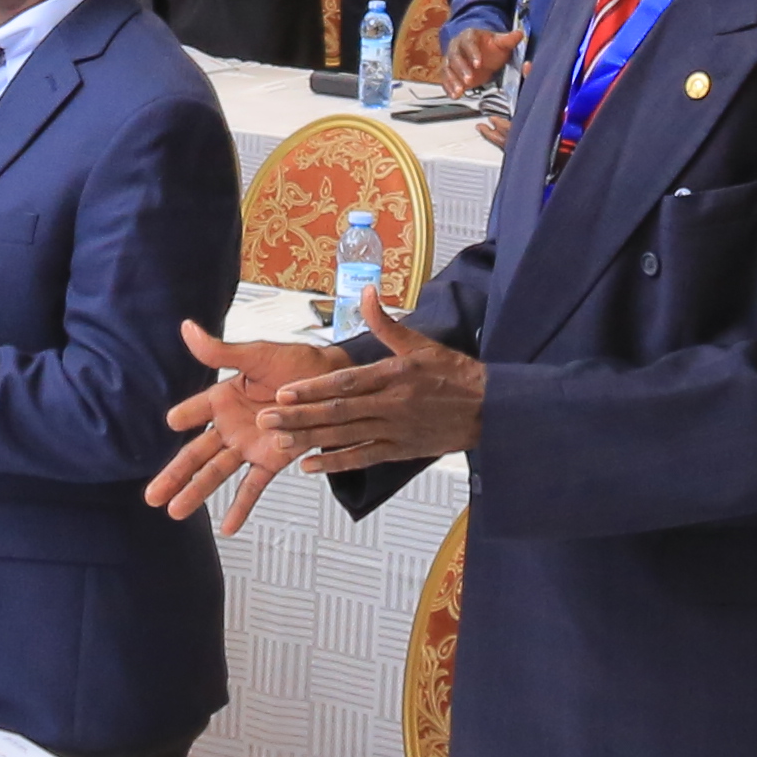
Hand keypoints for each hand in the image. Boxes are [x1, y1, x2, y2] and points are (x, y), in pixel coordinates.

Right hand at [147, 324, 349, 531]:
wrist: (336, 383)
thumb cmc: (297, 363)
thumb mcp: (257, 355)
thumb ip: (220, 352)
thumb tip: (186, 328)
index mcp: (225, 398)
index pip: (195, 410)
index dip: (185, 415)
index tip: (172, 421)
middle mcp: (232, 425)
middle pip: (196, 453)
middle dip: (174, 475)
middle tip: (150, 496)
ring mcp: (250, 445)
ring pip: (217, 472)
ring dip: (196, 493)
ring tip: (174, 512)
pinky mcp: (272, 459)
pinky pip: (254, 486)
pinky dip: (241, 507)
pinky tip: (227, 527)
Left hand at [261, 312, 482, 475]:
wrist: (491, 409)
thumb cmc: (455, 374)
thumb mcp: (421, 343)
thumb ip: (386, 322)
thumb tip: (366, 290)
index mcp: (394, 373)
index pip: (346, 382)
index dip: (313, 388)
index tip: (284, 391)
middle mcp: (391, 403)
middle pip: (338, 412)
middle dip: (299, 416)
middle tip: (266, 420)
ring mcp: (395, 429)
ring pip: (345, 436)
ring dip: (309, 439)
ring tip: (278, 441)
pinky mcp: (400, 449)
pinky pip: (363, 457)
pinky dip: (335, 463)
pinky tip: (309, 466)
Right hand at [446, 21, 520, 89]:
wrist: (481, 53)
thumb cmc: (490, 47)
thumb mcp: (500, 43)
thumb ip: (509, 40)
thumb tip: (520, 33)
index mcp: (468, 37)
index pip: (468, 43)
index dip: (472, 53)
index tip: (479, 64)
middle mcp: (456, 47)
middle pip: (455, 57)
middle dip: (461, 69)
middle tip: (469, 79)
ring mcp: (451, 60)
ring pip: (448, 69)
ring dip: (453, 80)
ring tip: (460, 91)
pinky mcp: (449, 72)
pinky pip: (445, 79)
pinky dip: (449, 88)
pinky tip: (454, 95)